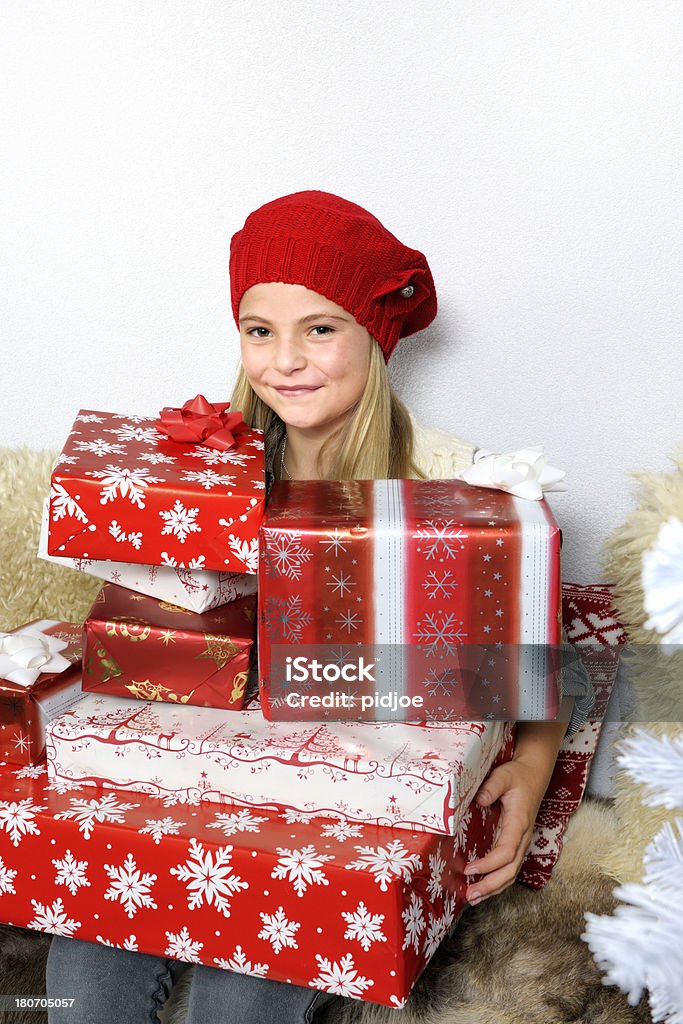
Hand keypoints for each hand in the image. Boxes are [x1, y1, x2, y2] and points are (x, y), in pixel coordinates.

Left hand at [463, 758, 545, 904]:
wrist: (533, 774)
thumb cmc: (517, 775)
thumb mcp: (503, 776)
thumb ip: (491, 787)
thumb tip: (479, 800)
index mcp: (519, 823)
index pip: (506, 851)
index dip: (488, 864)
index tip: (469, 868)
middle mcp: (523, 837)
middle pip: (510, 870)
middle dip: (490, 885)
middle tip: (469, 895)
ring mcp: (522, 842)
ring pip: (511, 873)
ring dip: (493, 888)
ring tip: (473, 898)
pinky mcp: (517, 843)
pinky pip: (509, 867)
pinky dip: (497, 881)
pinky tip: (484, 887)